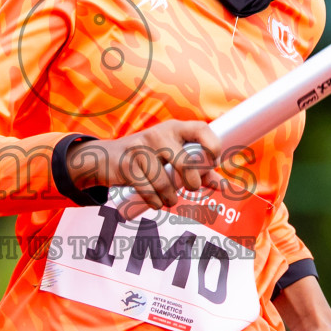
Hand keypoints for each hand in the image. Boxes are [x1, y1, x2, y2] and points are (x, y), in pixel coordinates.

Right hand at [66, 120, 221, 209]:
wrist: (106, 158)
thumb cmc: (147, 158)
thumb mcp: (172, 157)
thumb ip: (199, 170)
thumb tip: (224, 186)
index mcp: (174, 128)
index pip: (200, 128)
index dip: (212, 145)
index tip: (213, 162)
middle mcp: (158, 134)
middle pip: (184, 162)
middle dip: (192, 181)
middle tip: (191, 188)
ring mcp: (140, 148)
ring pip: (165, 182)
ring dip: (171, 197)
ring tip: (170, 199)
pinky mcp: (127, 165)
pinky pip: (148, 190)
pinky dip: (156, 202)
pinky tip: (157, 202)